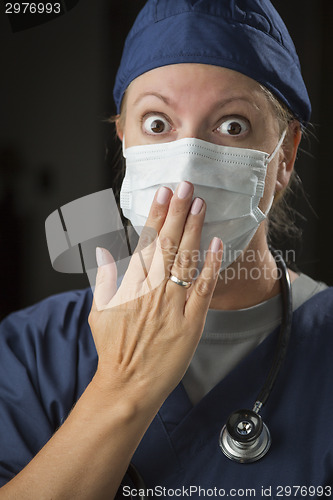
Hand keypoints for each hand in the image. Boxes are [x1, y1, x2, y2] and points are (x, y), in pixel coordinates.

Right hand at [88, 181, 222, 408]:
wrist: (128, 385)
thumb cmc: (113, 349)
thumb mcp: (98, 312)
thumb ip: (104, 279)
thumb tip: (104, 252)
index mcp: (131, 285)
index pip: (146, 242)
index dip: (156, 215)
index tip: (164, 194)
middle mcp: (153, 290)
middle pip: (168, 244)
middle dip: (178, 212)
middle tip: (187, 186)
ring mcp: (173, 306)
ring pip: (186, 261)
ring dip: (194, 230)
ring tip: (201, 205)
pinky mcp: (191, 323)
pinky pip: (204, 290)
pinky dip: (211, 266)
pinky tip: (217, 244)